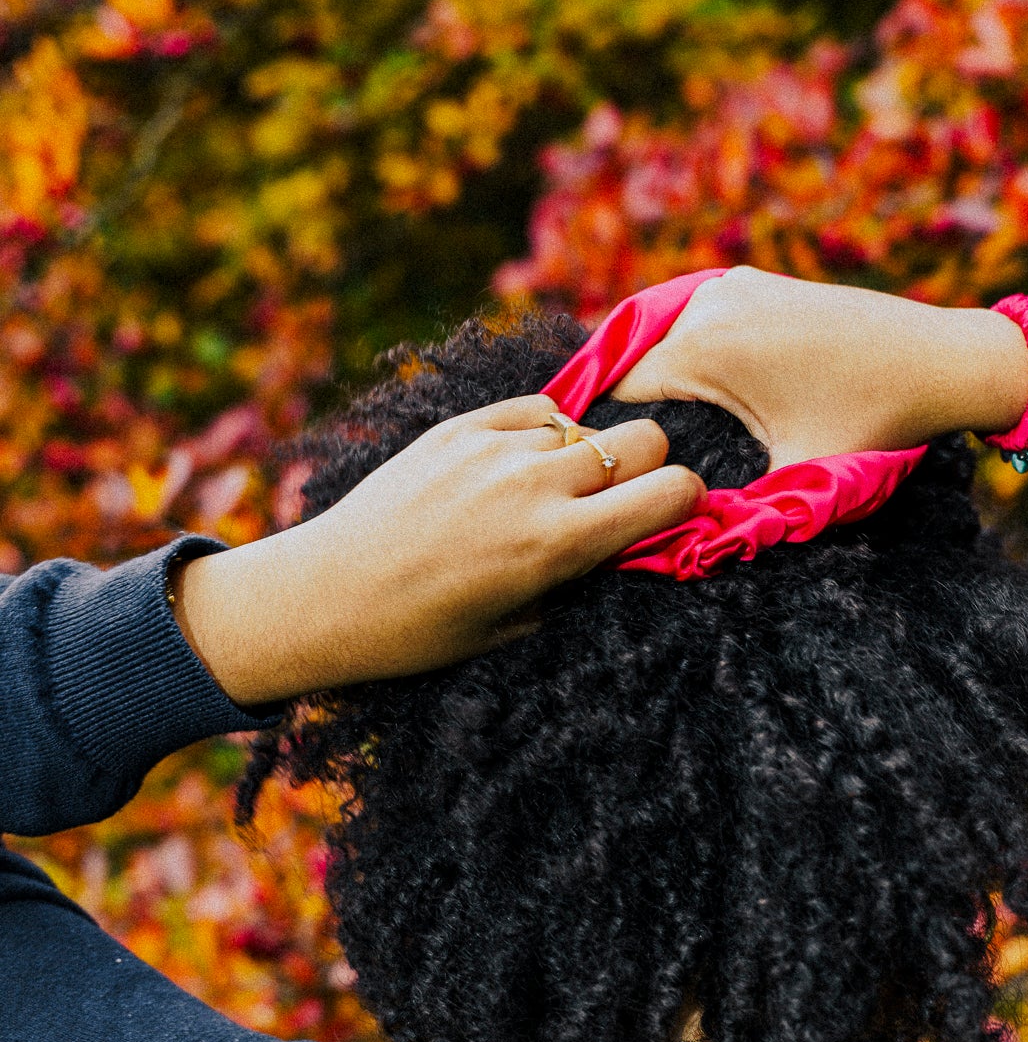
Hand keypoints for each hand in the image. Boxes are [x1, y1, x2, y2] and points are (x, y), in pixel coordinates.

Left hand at [172, 396, 700, 704]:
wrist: (329, 595)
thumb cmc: (424, 631)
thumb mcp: (519, 624)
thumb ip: (578, 576)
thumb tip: (623, 542)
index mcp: (561, 544)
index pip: (671, 491)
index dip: (684, 501)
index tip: (670, 516)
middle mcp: (536, 485)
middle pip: (644, 440)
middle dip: (648, 467)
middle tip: (621, 499)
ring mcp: (495, 449)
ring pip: (584, 426)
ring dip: (584, 455)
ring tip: (549, 492)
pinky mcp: (459, 427)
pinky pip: (534, 411)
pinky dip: (542, 433)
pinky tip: (519, 465)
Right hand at [613, 266, 1027, 468]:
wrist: (943, 360)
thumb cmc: (872, 421)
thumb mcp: (794, 474)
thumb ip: (730, 504)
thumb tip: (676, 544)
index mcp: (705, 347)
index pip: (617, 392)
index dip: (611, 437)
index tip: (609, 474)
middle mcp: (709, 304)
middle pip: (635, 363)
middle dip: (635, 410)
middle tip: (634, 460)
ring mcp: (732, 286)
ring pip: (664, 339)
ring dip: (661, 380)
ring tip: (664, 432)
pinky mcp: (757, 283)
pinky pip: (699, 322)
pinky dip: (692, 355)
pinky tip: (703, 397)